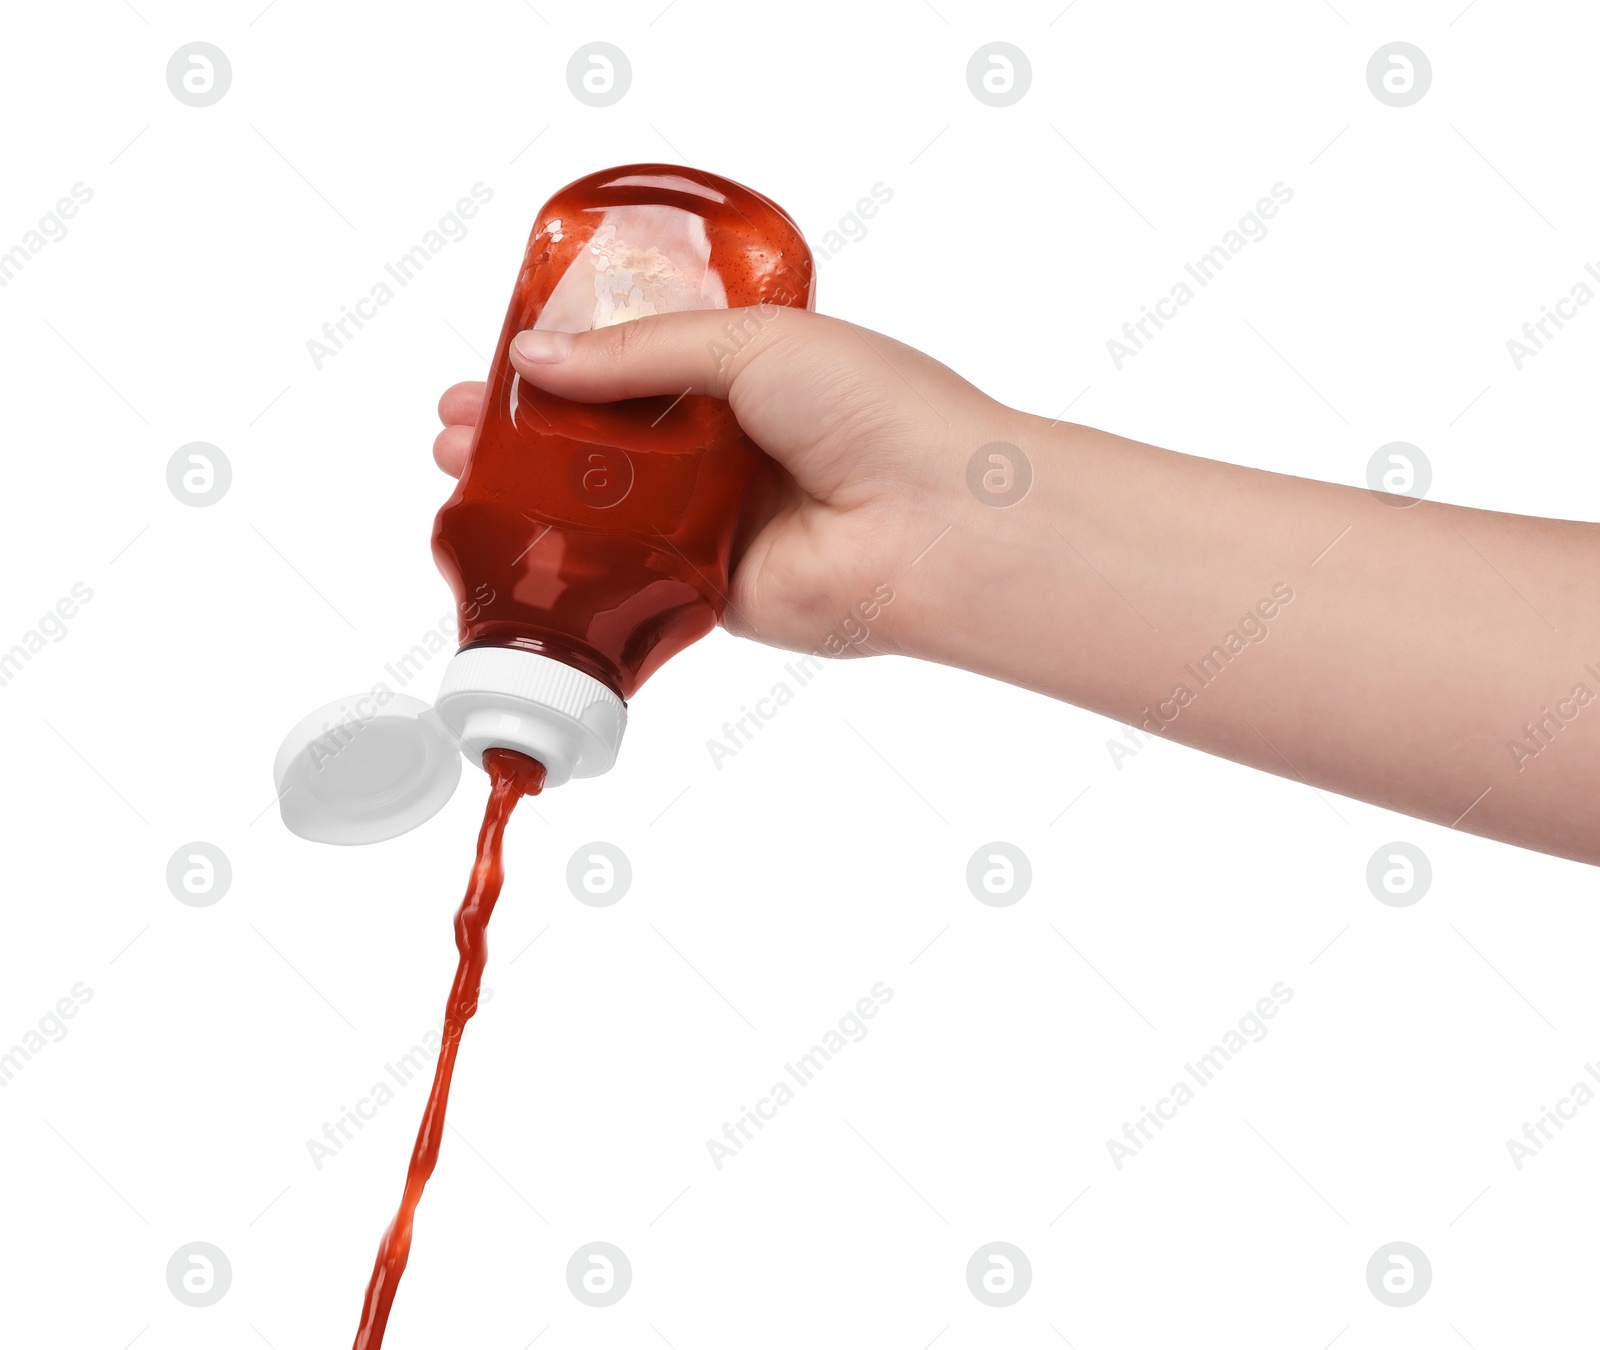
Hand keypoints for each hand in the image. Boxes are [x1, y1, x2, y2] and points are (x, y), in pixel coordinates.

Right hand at [434, 308, 1013, 657]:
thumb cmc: (875, 411)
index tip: (500, 358)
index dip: (562, 361)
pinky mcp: (708, 590)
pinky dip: (570, 561)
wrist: (935, 522)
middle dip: (524, 430)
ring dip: (530, 492)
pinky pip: (627, 574)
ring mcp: (714, 522)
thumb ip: (639, 353)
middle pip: (604, 439)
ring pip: (604, 506)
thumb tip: (535, 357)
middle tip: (456, 423)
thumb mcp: (750, 341)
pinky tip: (512, 546)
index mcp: (746, 374)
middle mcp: (727, 449)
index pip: (633, 363)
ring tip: (456, 469)